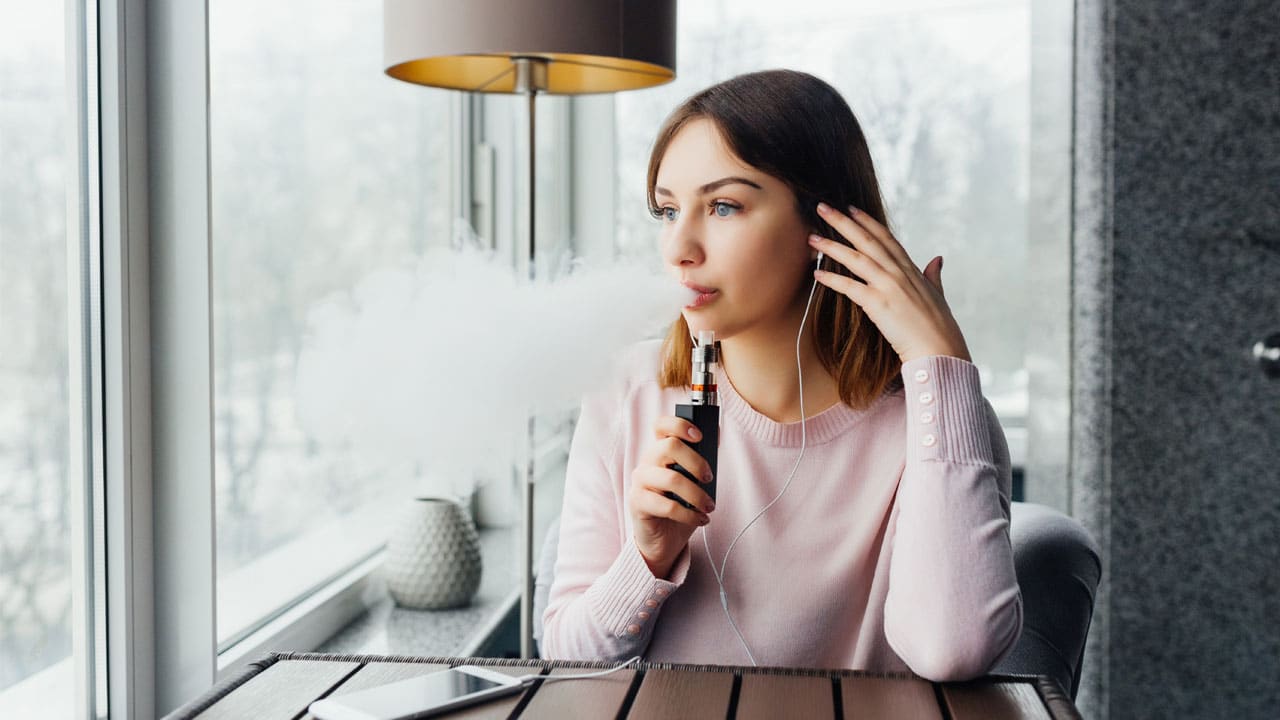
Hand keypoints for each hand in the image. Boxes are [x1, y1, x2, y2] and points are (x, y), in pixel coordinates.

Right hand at [627, 416, 715, 578]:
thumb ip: (702, 457)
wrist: (665, 539)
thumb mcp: (695, 480)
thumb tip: (716, 433)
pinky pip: (666, 505)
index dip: (680, 425)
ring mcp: (640, 481)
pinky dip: (689, 514)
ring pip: (671, 478)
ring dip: (697, 494)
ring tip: (709, 506)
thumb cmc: (681, 506)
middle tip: (709, 478)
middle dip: (697, 462)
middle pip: (670, 446)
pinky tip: (700, 519)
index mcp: (660, 451)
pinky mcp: (638, 503)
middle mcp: (647, 462)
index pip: (661, 425)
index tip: (700, 436)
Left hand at [810, 202, 971, 364]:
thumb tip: (937, 259)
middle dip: (843, 222)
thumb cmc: (939, 326)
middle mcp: (899, 273)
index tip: (851, 208)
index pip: (886, 238)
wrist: (940, 349)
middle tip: (823, 207)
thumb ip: (933, 275)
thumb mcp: (938, 294)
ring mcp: (889, 287)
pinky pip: (850, 287)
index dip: (867, 222)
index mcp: (911, 269)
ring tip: (812, 237)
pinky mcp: (879, 304)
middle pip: (867, 240)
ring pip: (856, 259)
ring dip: (832, 246)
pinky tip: (817, 273)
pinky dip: (832, 279)